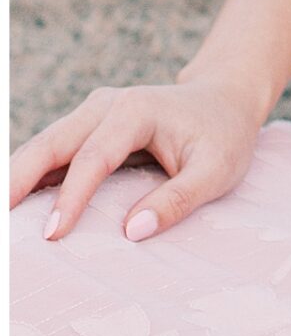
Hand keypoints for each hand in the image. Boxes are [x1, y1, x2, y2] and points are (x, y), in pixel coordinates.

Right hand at [10, 76, 263, 241]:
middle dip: (15, 180)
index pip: (94, 157)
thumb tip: (133, 232)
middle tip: (1, 222)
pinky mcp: (86, 129)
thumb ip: (179, 199)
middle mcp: (105, 106)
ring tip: (4, 218)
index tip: (52, 235)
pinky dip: (28, 178)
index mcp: (136, 111)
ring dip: (14, 179)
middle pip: (50, 144)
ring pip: (42, 146)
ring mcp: (91, 114)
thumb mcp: (218, 170)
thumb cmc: (224, 135)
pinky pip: (50, 154)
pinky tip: (15, 208)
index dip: (72, 196)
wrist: (224, 99)